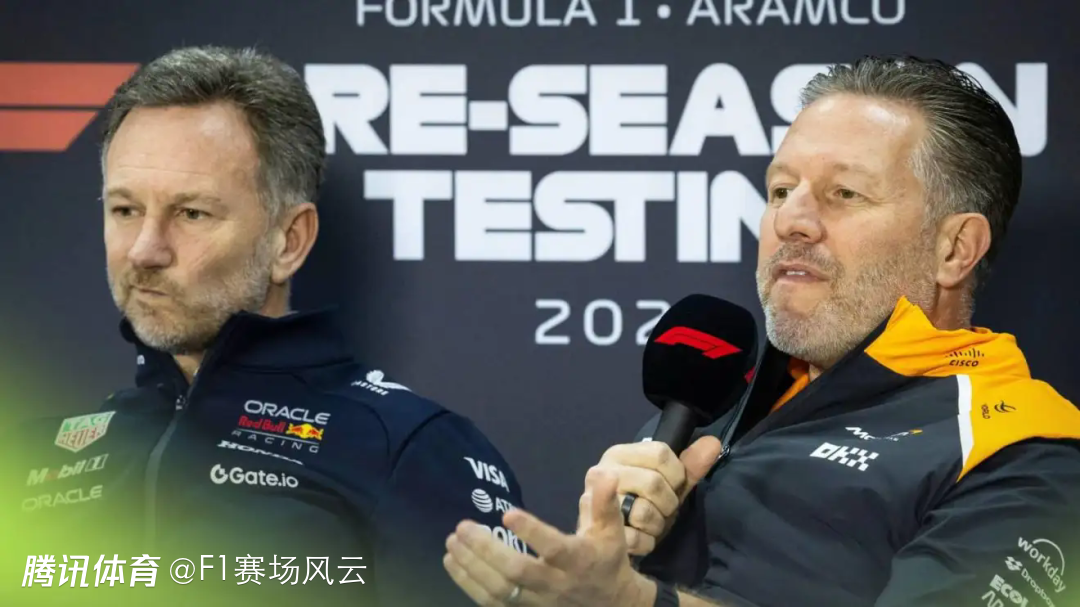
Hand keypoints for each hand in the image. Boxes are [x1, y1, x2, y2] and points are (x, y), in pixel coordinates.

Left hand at [443, 467, 656, 605]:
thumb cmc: (606, 561)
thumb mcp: (611, 531)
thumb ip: (604, 501)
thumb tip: (602, 471)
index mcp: (578, 560)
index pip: (553, 547)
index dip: (531, 532)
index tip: (507, 513)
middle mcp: (556, 584)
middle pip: (517, 571)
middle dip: (486, 550)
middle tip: (462, 527)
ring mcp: (538, 602)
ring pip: (500, 590)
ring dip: (471, 567)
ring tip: (452, 542)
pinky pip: (491, 602)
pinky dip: (468, 584)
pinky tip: (452, 563)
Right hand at [598, 436, 722, 555]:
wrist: (607, 535)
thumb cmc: (639, 502)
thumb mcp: (667, 483)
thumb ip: (690, 465)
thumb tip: (714, 443)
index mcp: (619, 453)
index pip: (661, 453)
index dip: (676, 474)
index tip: (671, 484)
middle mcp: (602, 471)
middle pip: (654, 483)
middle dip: (667, 503)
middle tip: (659, 508)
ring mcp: (595, 501)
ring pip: (644, 512)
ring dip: (656, 525)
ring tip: (647, 523)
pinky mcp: (597, 531)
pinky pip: (636, 538)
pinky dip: (646, 543)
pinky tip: (639, 537)